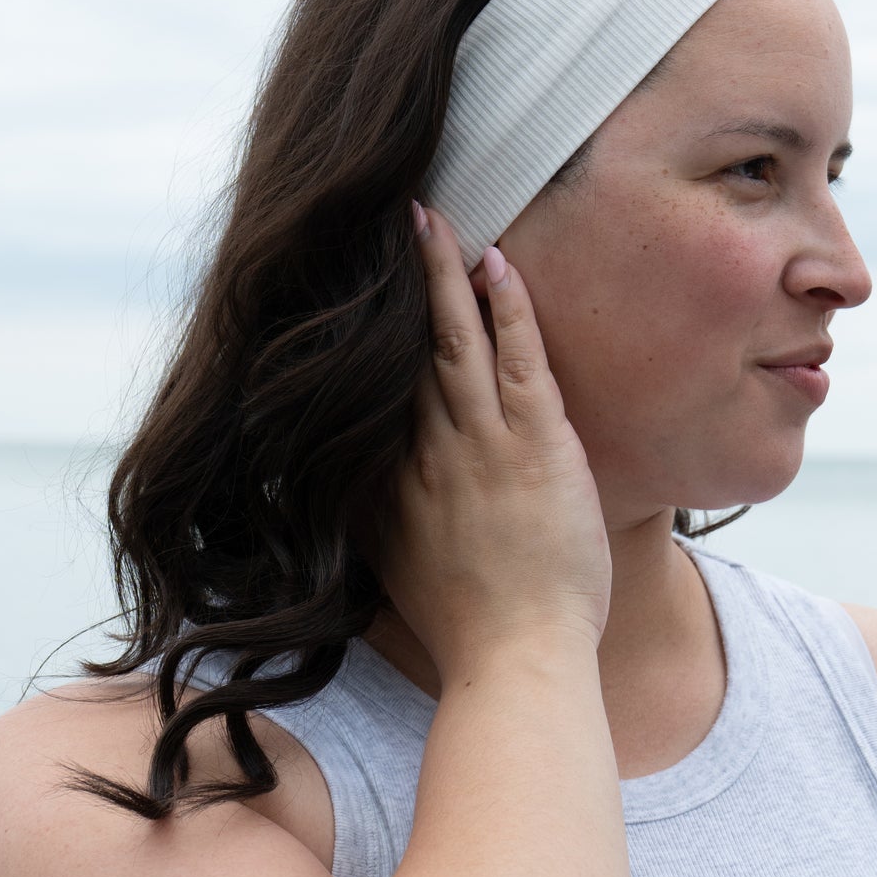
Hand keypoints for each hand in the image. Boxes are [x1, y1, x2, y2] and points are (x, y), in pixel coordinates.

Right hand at [373, 204, 611, 684]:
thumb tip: (343, 501)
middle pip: (402, 351)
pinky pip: (515, 354)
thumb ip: (371, 527)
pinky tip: (491, 258)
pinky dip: (504, 303)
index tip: (348, 292)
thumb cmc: (467, 632)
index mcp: (388, 482)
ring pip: (452, 338)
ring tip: (425, 216)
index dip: (361, 339)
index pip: (372, 392)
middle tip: (382, 221)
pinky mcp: (534, 442)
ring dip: (438, 272)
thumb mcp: (391, 576)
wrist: (516, 661)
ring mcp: (479, 443)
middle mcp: (423, 452)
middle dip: (391, 285)